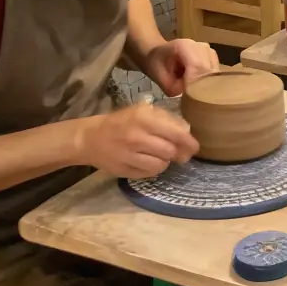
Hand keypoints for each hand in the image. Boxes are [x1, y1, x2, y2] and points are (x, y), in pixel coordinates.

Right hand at [73, 103, 198, 178]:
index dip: (189, 142)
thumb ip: (166, 119)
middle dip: (178, 153)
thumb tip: (187, 131)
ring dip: (166, 161)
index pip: (175, 133)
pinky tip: (149, 161)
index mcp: (143, 118)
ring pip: (161, 165)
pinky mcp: (125, 171)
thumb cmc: (122, 122)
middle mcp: (137, 137)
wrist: (91, 138)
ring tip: (161, 155)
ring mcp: (129, 155)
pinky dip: (154, 169)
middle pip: (170, 151)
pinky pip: (149, 174)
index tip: (195, 146)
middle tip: (179, 153)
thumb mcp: (143, 111)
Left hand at [146, 39, 219, 96]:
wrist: (158, 53)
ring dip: (205, 82)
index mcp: (183, 46)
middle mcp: (198, 45)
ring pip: (213, 70)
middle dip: (201, 84)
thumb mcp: (160, 80)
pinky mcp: (212, 55)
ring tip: (194, 89)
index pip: (197, 65)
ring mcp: (207, 49)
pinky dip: (208, 79)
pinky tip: (198, 83)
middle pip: (207, 68)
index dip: (195, 82)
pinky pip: (214, 70)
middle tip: (192, 95)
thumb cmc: (157, 65)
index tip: (189, 94)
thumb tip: (192, 94)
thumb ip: (176, 87)